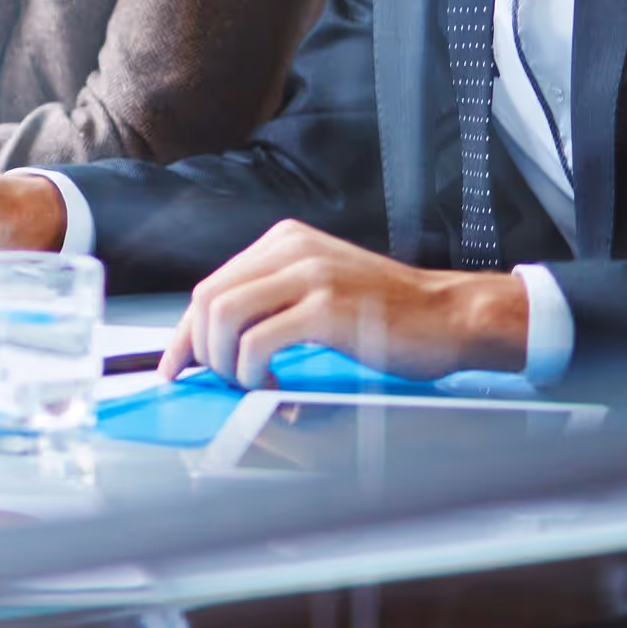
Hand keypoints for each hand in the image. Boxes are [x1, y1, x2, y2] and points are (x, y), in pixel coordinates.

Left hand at [159, 220, 528, 387]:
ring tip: (250, 383)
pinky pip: (258, 342)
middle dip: (199, 350)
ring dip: (224, 363)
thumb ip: (274, 304)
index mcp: (284, 242)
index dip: (185, 333)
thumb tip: (218, 346)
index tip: (175, 366)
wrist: (451, 317)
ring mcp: (310, 275)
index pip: (211, 286)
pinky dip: (252, 372)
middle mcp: (291, 249)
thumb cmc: (390, 315)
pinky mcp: (326, 308)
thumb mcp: (321, 292)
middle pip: (207, 299)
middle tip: (218, 384)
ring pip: (222, 316)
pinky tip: (272, 385)